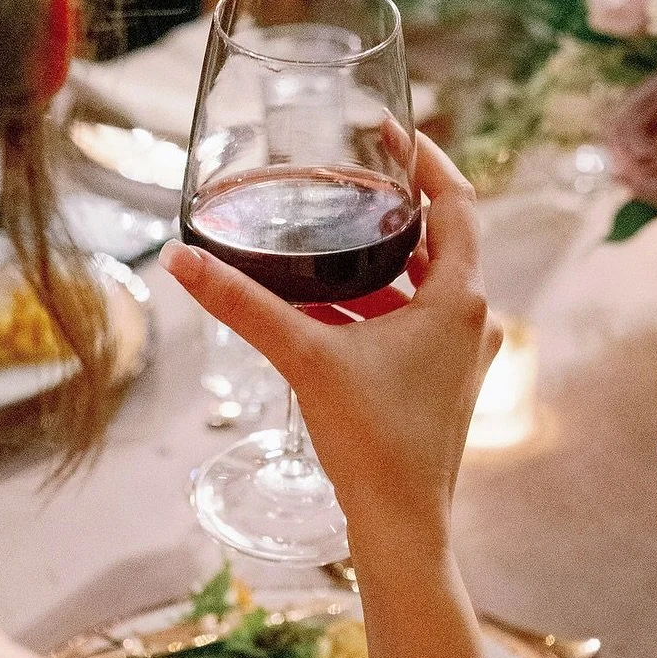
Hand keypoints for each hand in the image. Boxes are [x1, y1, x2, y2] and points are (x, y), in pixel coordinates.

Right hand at [161, 137, 500, 544]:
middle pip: (439, 239)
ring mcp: (464, 355)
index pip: (457, 201)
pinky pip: (414, 323)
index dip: (426, 157)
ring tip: (325, 238)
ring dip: (379, 262)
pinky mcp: (444, 383)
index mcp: (460, 299)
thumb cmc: (371, 444)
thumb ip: (243, 305)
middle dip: (390, 209)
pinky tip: (323, 309)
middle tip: (343, 178)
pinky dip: (377, 305)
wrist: (401, 528)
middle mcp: (475, 320)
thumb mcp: (303, 358)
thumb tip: (181, 259)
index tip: (389, 129)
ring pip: (423, 285)